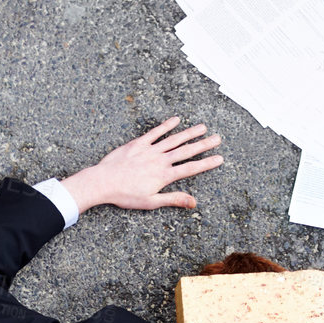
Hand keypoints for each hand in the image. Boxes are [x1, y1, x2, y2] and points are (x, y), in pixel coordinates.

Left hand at [60, 117, 223, 214]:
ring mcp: (149, 150)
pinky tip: (176, 120)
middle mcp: (160, 161)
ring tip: (203, 127)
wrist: (104, 182)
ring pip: (174, 140)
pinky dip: (166, 126)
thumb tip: (193, 202)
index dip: (207, 163)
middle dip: (204, 145)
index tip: (220, 158)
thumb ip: (173, 199)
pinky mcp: (138, 144)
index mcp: (164, 176)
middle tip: (218, 138)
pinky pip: (155, 133)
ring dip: (189, 133)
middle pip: (186, 151)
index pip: (191, 168)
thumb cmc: (125, 195)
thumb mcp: (151, 202)